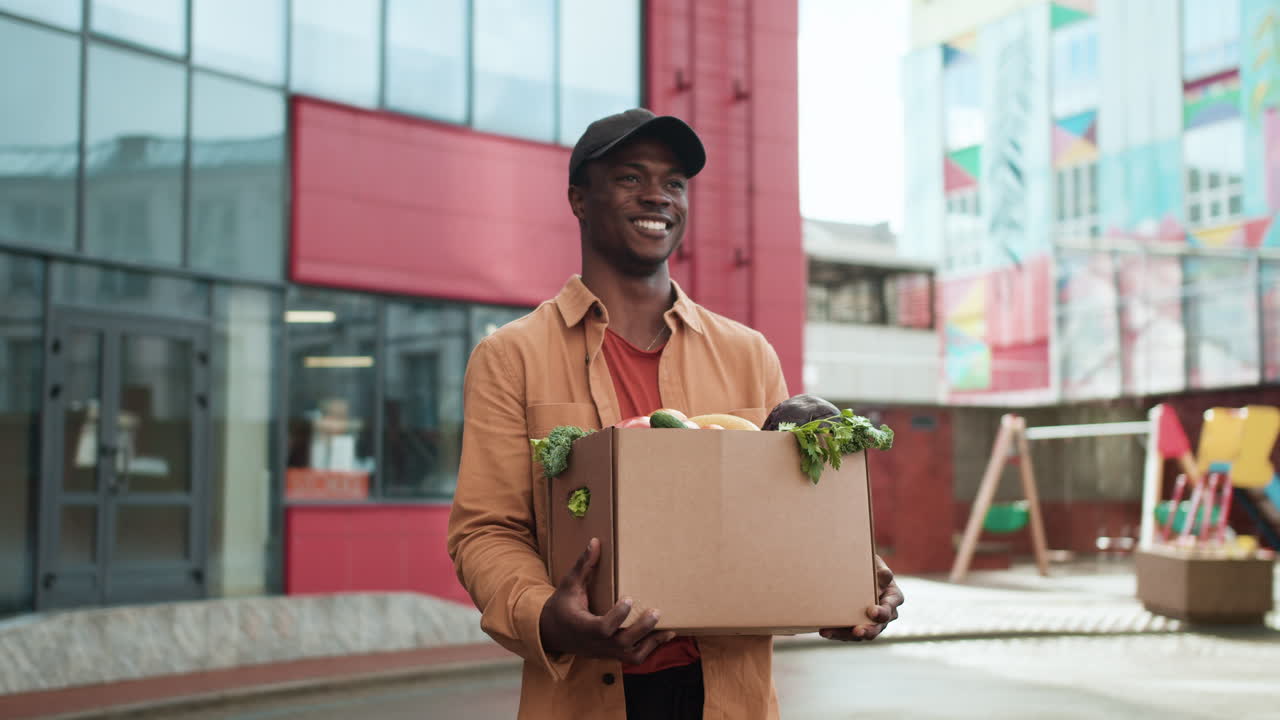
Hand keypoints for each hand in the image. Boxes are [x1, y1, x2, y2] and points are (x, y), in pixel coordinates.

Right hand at [539, 538, 676, 661]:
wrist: (552, 634)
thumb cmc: (562, 606)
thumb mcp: (568, 584)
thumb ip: (583, 566)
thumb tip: (595, 542)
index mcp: (583, 627)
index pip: (602, 628)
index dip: (617, 616)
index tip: (628, 598)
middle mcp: (595, 643)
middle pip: (622, 643)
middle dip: (641, 629)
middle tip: (656, 611)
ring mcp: (605, 652)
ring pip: (631, 656)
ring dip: (651, 644)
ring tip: (667, 629)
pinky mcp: (612, 654)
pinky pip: (633, 658)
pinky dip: (650, 648)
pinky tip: (664, 635)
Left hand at [820, 554, 902, 641]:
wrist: (856, 570)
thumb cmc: (868, 565)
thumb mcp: (875, 563)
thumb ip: (881, 570)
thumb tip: (886, 575)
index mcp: (893, 598)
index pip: (889, 608)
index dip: (882, 612)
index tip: (872, 611)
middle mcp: (885, 614)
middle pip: (878, 627)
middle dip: (868, 630)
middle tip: (857, 630)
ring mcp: (871, 622)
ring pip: (861, 634)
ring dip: (845, 635)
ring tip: (829, 632)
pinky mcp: (856, 626)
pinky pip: (848, 634)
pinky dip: (836, 633)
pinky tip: (825, 630)